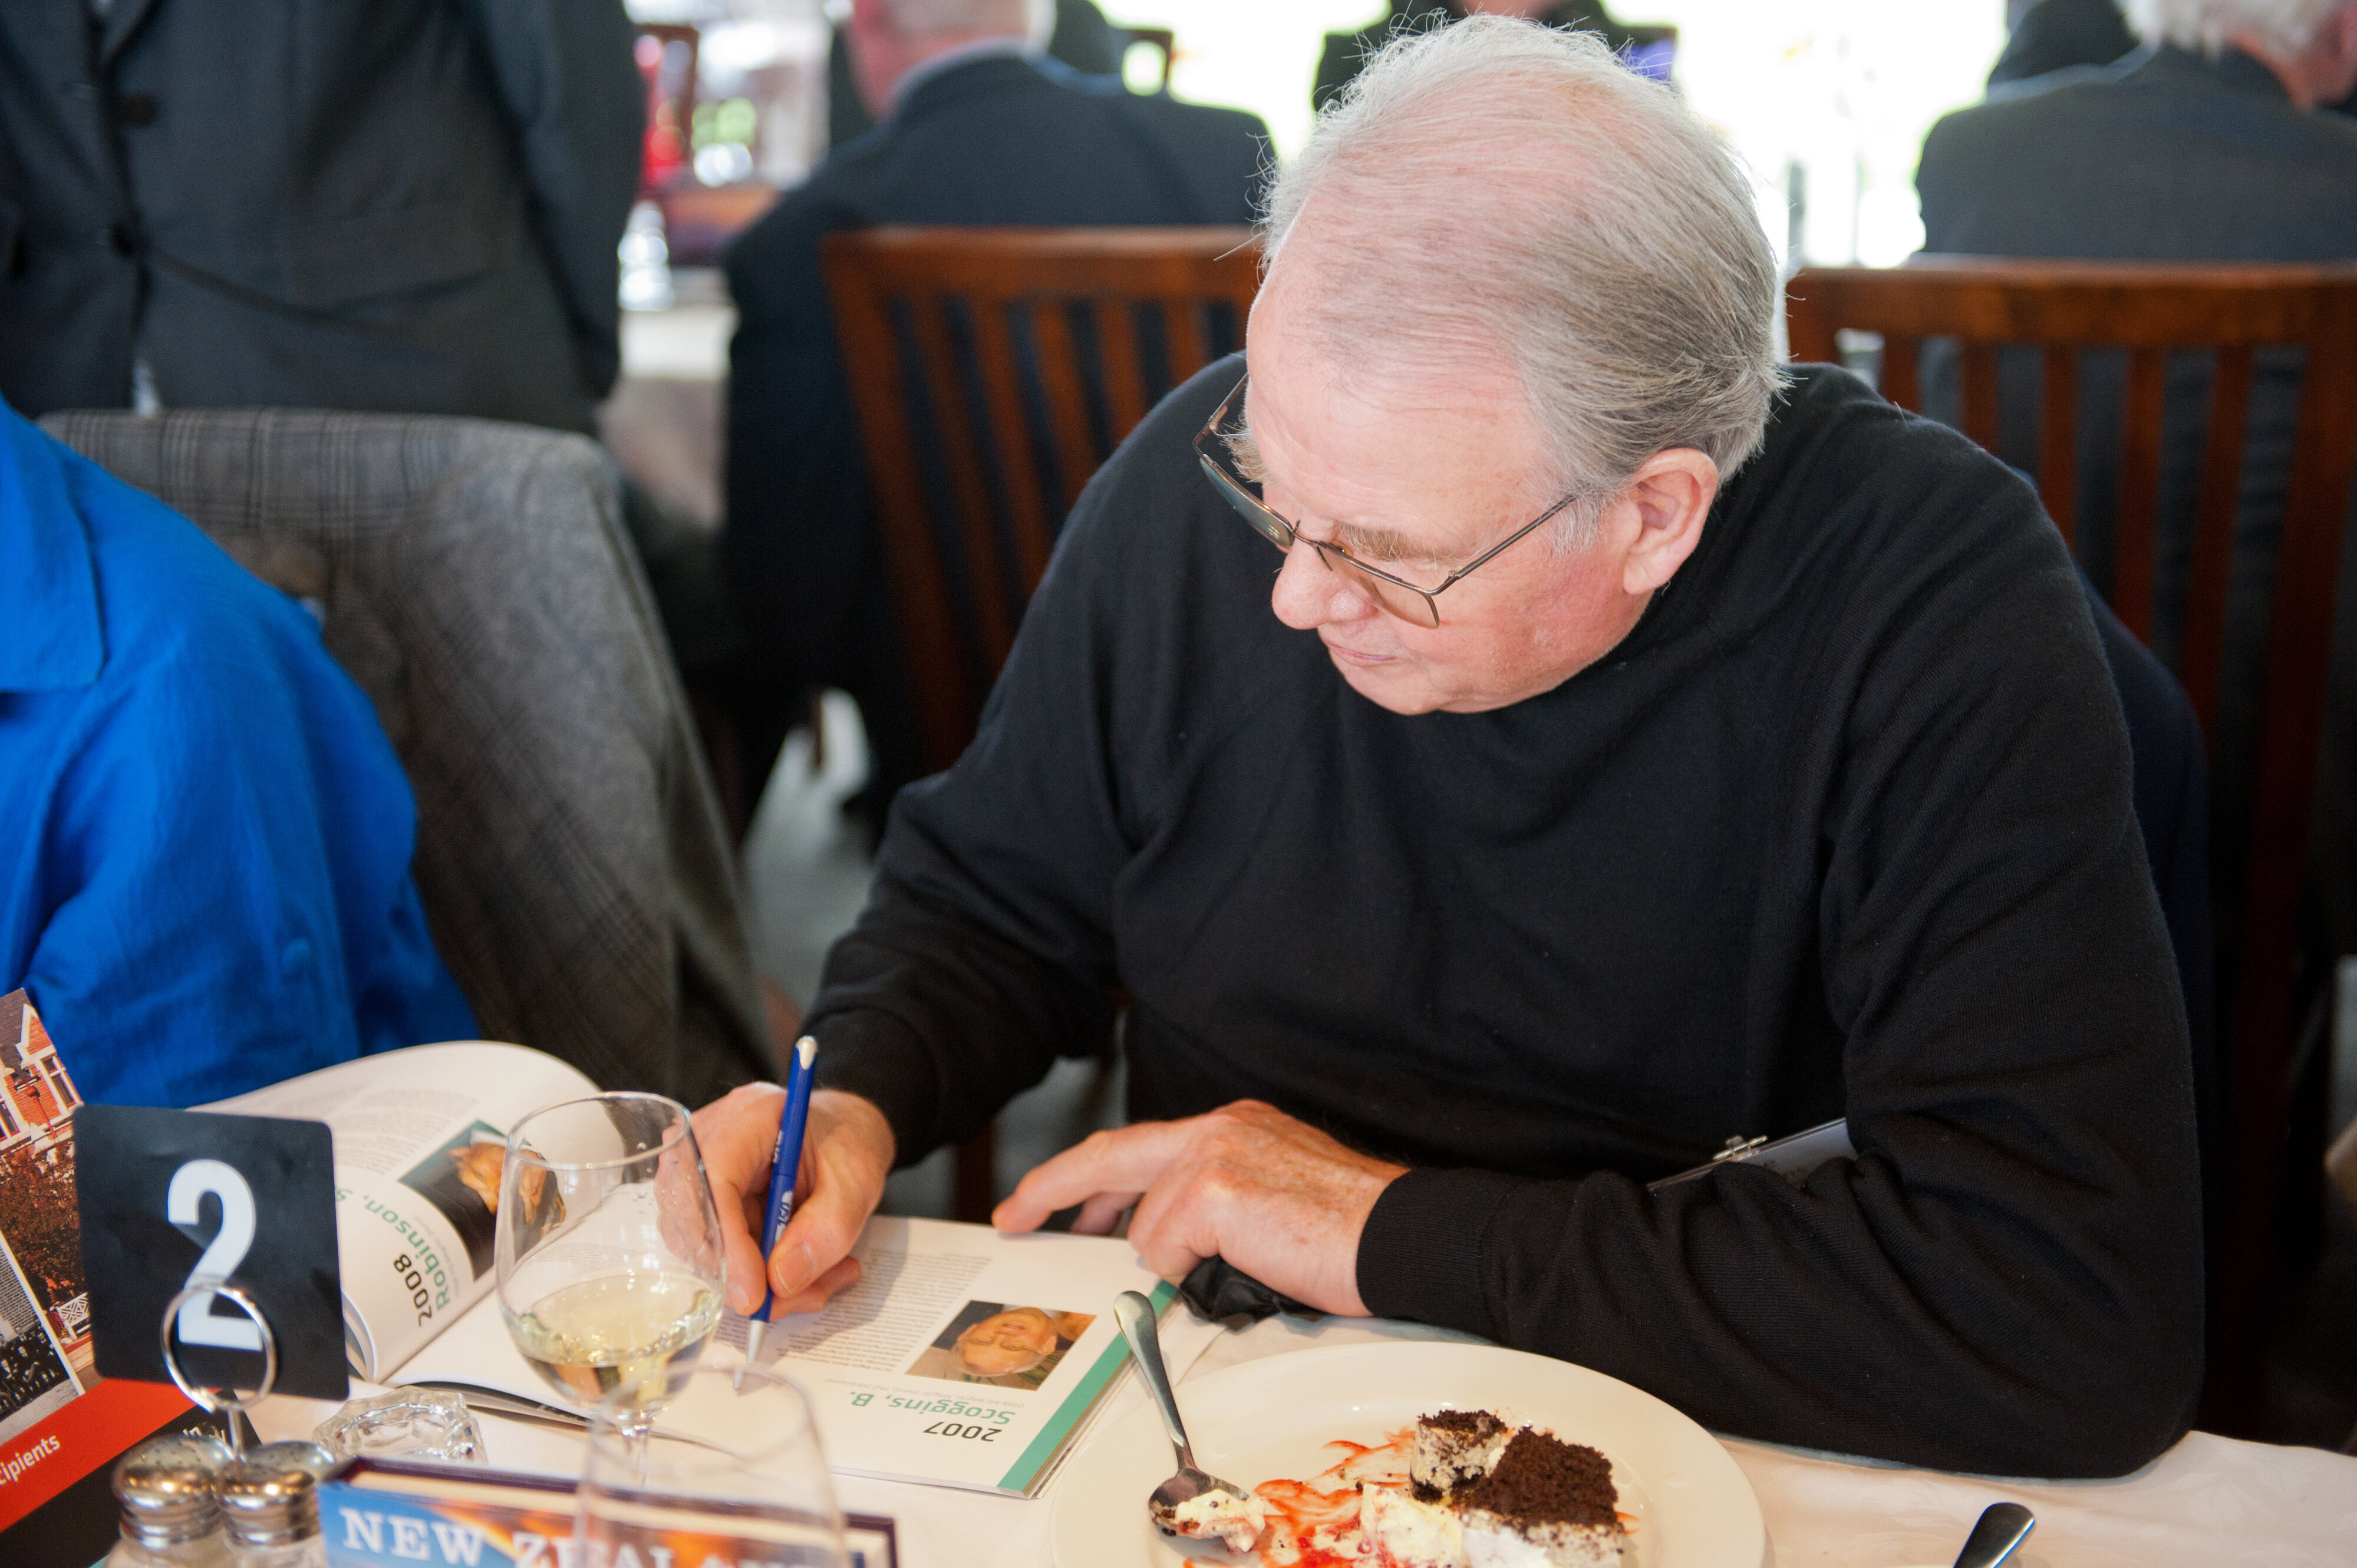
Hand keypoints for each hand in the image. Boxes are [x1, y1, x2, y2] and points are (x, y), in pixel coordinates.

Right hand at [693, 1084, 894, 1317]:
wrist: (842, 1134)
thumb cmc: (847, 1142)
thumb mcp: (857, 1182)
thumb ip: (827, 1229)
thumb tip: (780, 1280)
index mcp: (747, 1118)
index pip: (713, 1182)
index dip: (728, 1244)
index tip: (755, 1293)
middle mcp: (709, 1141)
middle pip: (697, 1221)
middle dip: (748, 1274)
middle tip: (803, 1293)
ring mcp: (699, 1173)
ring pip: (706, 1249)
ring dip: (764, 1281)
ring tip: (821, 1279)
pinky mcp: (705, 1203)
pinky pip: (720, 1254)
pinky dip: (764, 1276)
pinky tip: (805, 1275)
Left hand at [991, 1100, 1405, 1314]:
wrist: (1404, 1237)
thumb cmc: (1350, 1234)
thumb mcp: (1269, 1201)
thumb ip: (1212, 1209)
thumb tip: (1165, 1249)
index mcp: (1233, 1126)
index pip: (1139, 1147)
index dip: (1088, 1177)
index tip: (1055, 1203)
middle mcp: (1219, 1128)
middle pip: (1110, 1155)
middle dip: (1054, 1187)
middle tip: (1017, 1215)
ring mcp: (1214, 1154)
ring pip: (1148, 1227)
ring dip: (1181, 1263)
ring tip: (1247, 1267)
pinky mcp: (1215, 1190)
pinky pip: (1167, 1249)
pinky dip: (1194, 1271)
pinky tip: (1250, 1264)